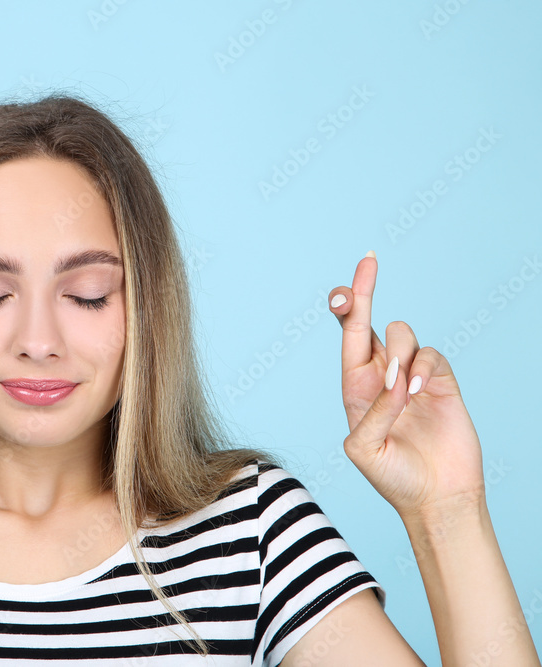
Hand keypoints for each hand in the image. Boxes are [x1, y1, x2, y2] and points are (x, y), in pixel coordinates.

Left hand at [328, 252, 484, 521]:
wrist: (436, 498)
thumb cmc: (393, 478)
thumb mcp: (365, 449)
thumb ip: (373, 412)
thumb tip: (394, 380)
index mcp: (354, 387)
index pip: (347, 337)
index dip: (346, 305)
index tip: (344, 283)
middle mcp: (381, 376)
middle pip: (368, 320)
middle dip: (363, 290)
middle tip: (366, 263)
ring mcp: (413, 377)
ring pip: (403, 334)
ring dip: (400, 353)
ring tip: (402, 391)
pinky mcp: (442, 382)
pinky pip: (431, 356)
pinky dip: (423, 368)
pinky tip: (419, 392)